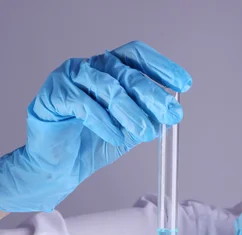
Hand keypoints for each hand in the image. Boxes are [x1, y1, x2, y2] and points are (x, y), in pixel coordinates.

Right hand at [0, 41, 191, 212]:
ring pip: (108, 88)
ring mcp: (70, 78)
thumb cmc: (89, 144)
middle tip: (171, 114)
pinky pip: (83, 104)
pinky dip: (103, 122)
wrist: (59, 166)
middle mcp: (91, 68)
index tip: (183, 85)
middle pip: (127, 73)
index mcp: (109, 70)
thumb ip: (146, 120)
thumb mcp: (127, 132)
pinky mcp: (54, 94)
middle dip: (153, 96)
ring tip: (146, 132)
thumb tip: (170, 114)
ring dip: (131, 112)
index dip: (162, 68)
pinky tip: (115, 136)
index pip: (138, 58)